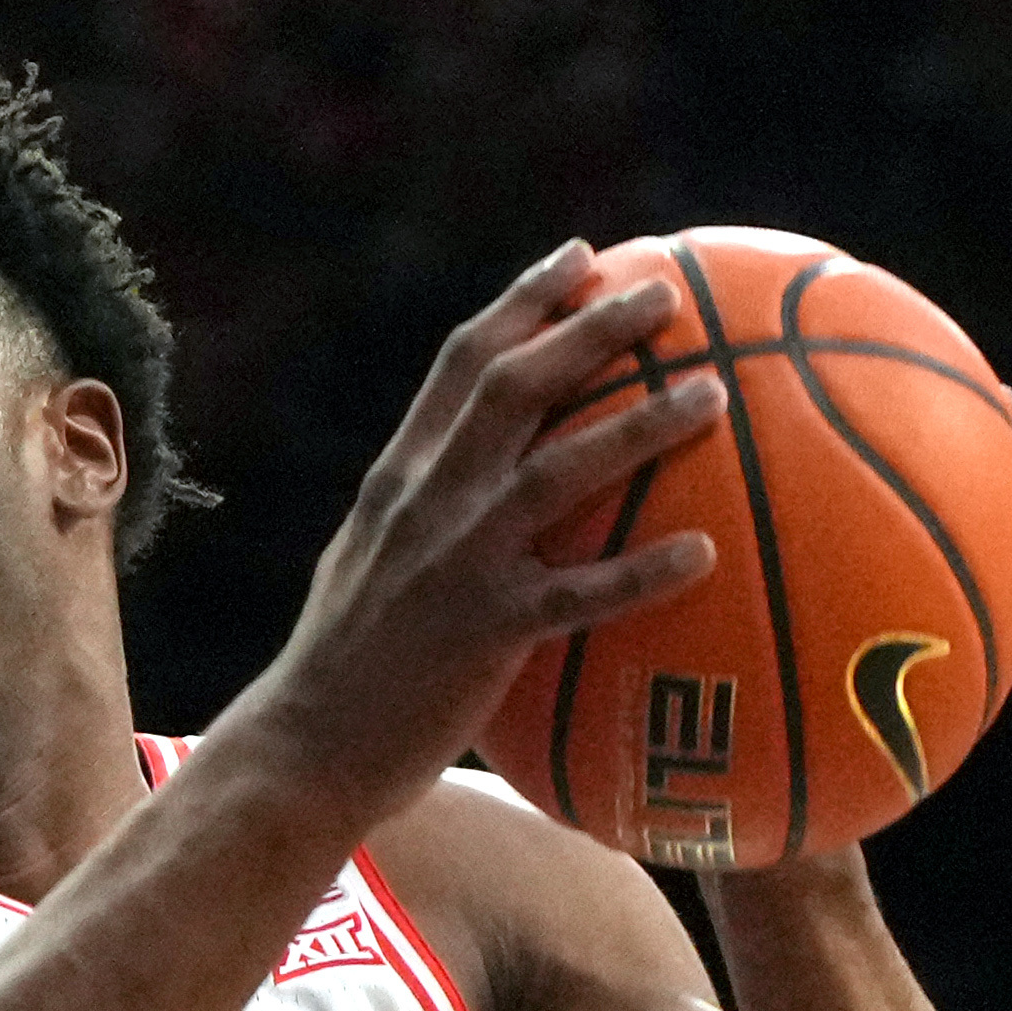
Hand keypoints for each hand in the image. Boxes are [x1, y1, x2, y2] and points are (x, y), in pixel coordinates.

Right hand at [226, 242, 727, 841]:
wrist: (298, 752)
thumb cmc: (341, 673)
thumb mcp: (363, 564)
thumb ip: (418, 517)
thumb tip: (481, 488)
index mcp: (398, 481)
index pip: (460, 365)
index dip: (523, 302)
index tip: (579, 258)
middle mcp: (425, 504)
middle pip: (514, 387)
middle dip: (591, 328)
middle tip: (663, 294)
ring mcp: (454, 565)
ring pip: (557, 472)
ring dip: (639, 425)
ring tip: (713, 393)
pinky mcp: (483, 633)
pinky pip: (578, 594)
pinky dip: (642, 572)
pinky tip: (704, 554)